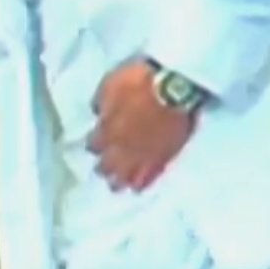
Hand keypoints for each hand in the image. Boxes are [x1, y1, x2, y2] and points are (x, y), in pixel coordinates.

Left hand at [91, 61, 195, 191]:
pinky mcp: (163, 159)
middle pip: (107, 166)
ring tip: (117, 185)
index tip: (95, 143)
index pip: (93, 145)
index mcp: (105, 130)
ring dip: (120, 180)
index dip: (94, 144)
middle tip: (103, 170)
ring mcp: (142, 156)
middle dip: (104, 168)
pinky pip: (149, 176)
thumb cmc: (141, 81)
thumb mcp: (111, 84)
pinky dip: (142, 182)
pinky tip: (138, 187)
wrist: (175, 88)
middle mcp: (120, 149)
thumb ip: (101, 102)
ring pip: (126, 177)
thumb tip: (98, 112)